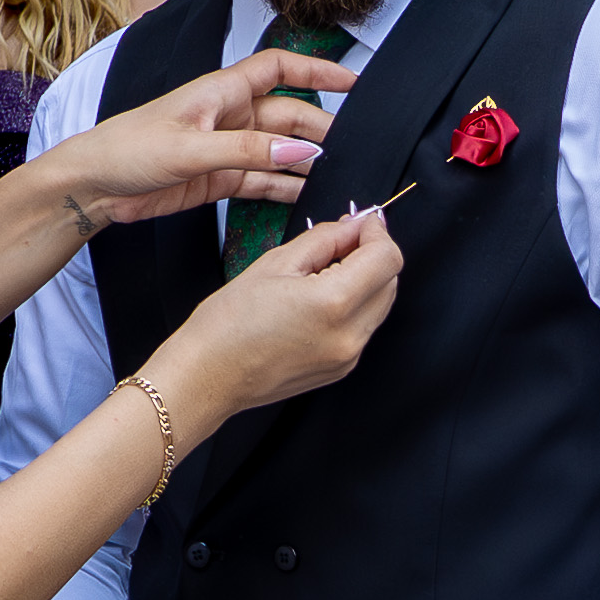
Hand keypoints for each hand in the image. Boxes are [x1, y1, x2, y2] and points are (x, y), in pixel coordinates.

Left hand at [47, 43, 354, 239]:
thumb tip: (299, 150)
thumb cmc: (129, 148)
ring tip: (337, 175)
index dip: (317, 69)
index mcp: (222, 91)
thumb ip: (247, 150)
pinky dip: (284, 188)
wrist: (95, 184)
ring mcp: (227, 147)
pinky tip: (306, 196)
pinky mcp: (219, 178)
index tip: (352, 82)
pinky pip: (262, 180)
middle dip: (319, 128)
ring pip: (279, 150)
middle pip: (288, 114)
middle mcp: (229, 115)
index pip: (280, 68)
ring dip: (305, 162)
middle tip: (349, 148)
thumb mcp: (190, 147)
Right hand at [156, 208, 399, 425]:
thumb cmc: (228, 324)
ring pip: (380, 304)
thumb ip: (325, 239)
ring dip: (366, 280)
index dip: (377, 233)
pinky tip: (319, 300)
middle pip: (391, 281)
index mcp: (333, 303)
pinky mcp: (341, 368)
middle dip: (373, 254)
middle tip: (341, 242)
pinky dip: (354, 305)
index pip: (387, 258)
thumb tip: (353, 226)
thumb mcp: (275, 263)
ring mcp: (348, 356)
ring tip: (325, 271)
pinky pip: (363, 327)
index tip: (363, 223)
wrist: (209, 375)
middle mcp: (349, 335)